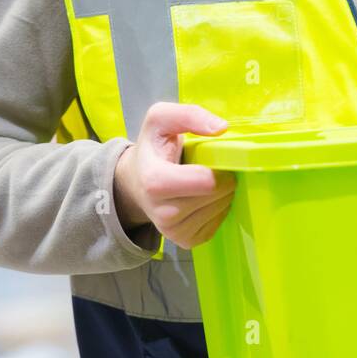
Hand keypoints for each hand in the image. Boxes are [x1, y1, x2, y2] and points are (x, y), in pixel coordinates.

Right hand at [113, 101, 236, 248]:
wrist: (134, 182)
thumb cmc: (152, 148)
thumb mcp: (160, 119)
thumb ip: (189, 115)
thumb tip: (221, 128)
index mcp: (155, 181)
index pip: (207, 181)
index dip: (218, 166)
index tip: (211, 156)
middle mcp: (164, 213)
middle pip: (217, 194)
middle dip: (222, 176)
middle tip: (207, 167)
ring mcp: (174, 232)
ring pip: (221, 208)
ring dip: (222, 192)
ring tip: (203, 181)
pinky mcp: (186, 242)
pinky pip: (218, 223)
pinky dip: (217, 207)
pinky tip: (202, 197)